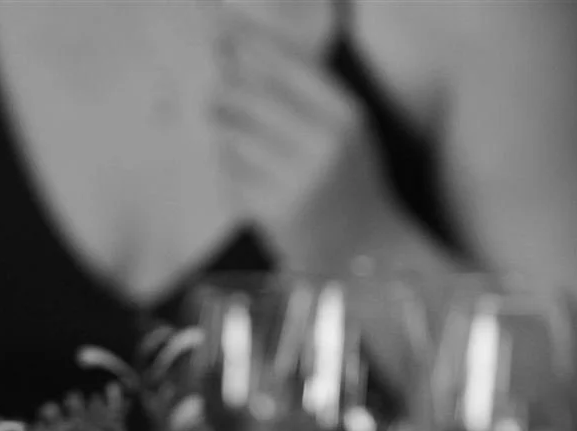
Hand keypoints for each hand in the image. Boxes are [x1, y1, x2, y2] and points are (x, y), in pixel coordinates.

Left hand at [213, 14, 399, 273]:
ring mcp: (297, 182)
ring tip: (231, 141)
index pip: (286, 67)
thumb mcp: (346, 132)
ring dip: (224, 136)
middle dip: (224, 94)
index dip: (249, 46)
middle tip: (212, 96)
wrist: (364, 253)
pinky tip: (243, 176)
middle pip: (252, 99)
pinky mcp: (273, 212)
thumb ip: (307, 95)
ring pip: (235, 138)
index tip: (220, 31)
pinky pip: (231, 176)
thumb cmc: (349, 185)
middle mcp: (323, 146)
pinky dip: (228, 172)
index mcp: (344, 117)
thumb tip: (247, 55)